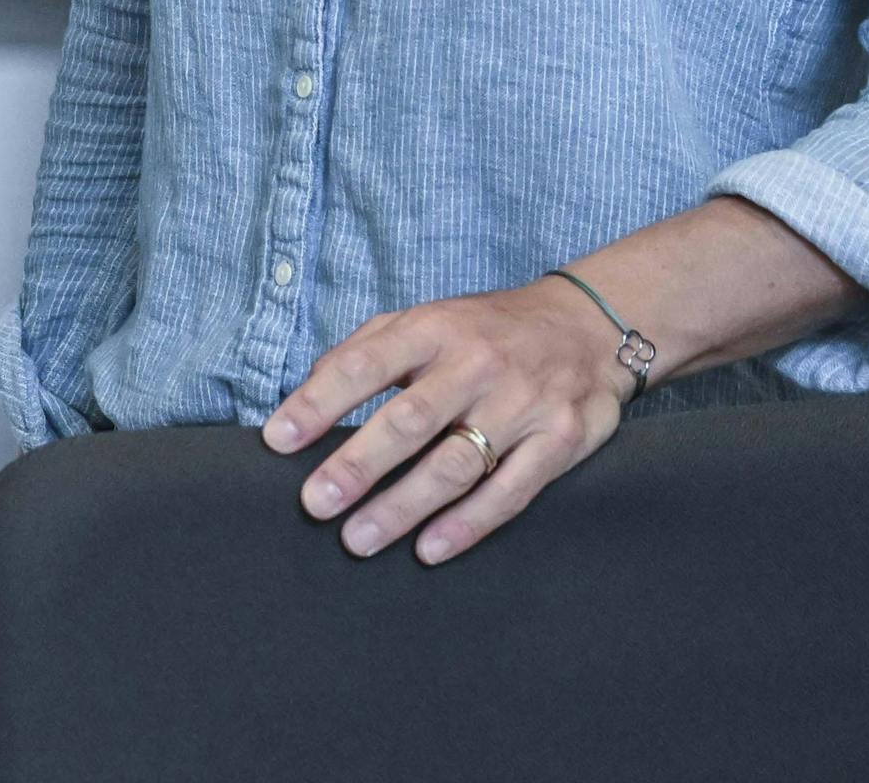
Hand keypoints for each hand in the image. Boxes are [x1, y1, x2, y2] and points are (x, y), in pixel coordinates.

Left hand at [261, 281, 630, 564]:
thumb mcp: (423, 320)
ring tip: (358, 539)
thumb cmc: (484, 331)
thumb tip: (306, 395)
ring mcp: (523, 404)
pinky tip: (428, 548)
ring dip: (403, 508)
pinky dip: (467, 525)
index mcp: (433, 329)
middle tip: (315, 504)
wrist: (590, 326)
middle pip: (409, 422)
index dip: (317, 404)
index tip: (278, 441)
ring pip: (456, 465)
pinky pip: (510, 492)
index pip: (363, 366)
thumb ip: (365, 351)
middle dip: (357, 466)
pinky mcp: (560, 441)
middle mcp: (477, 364)